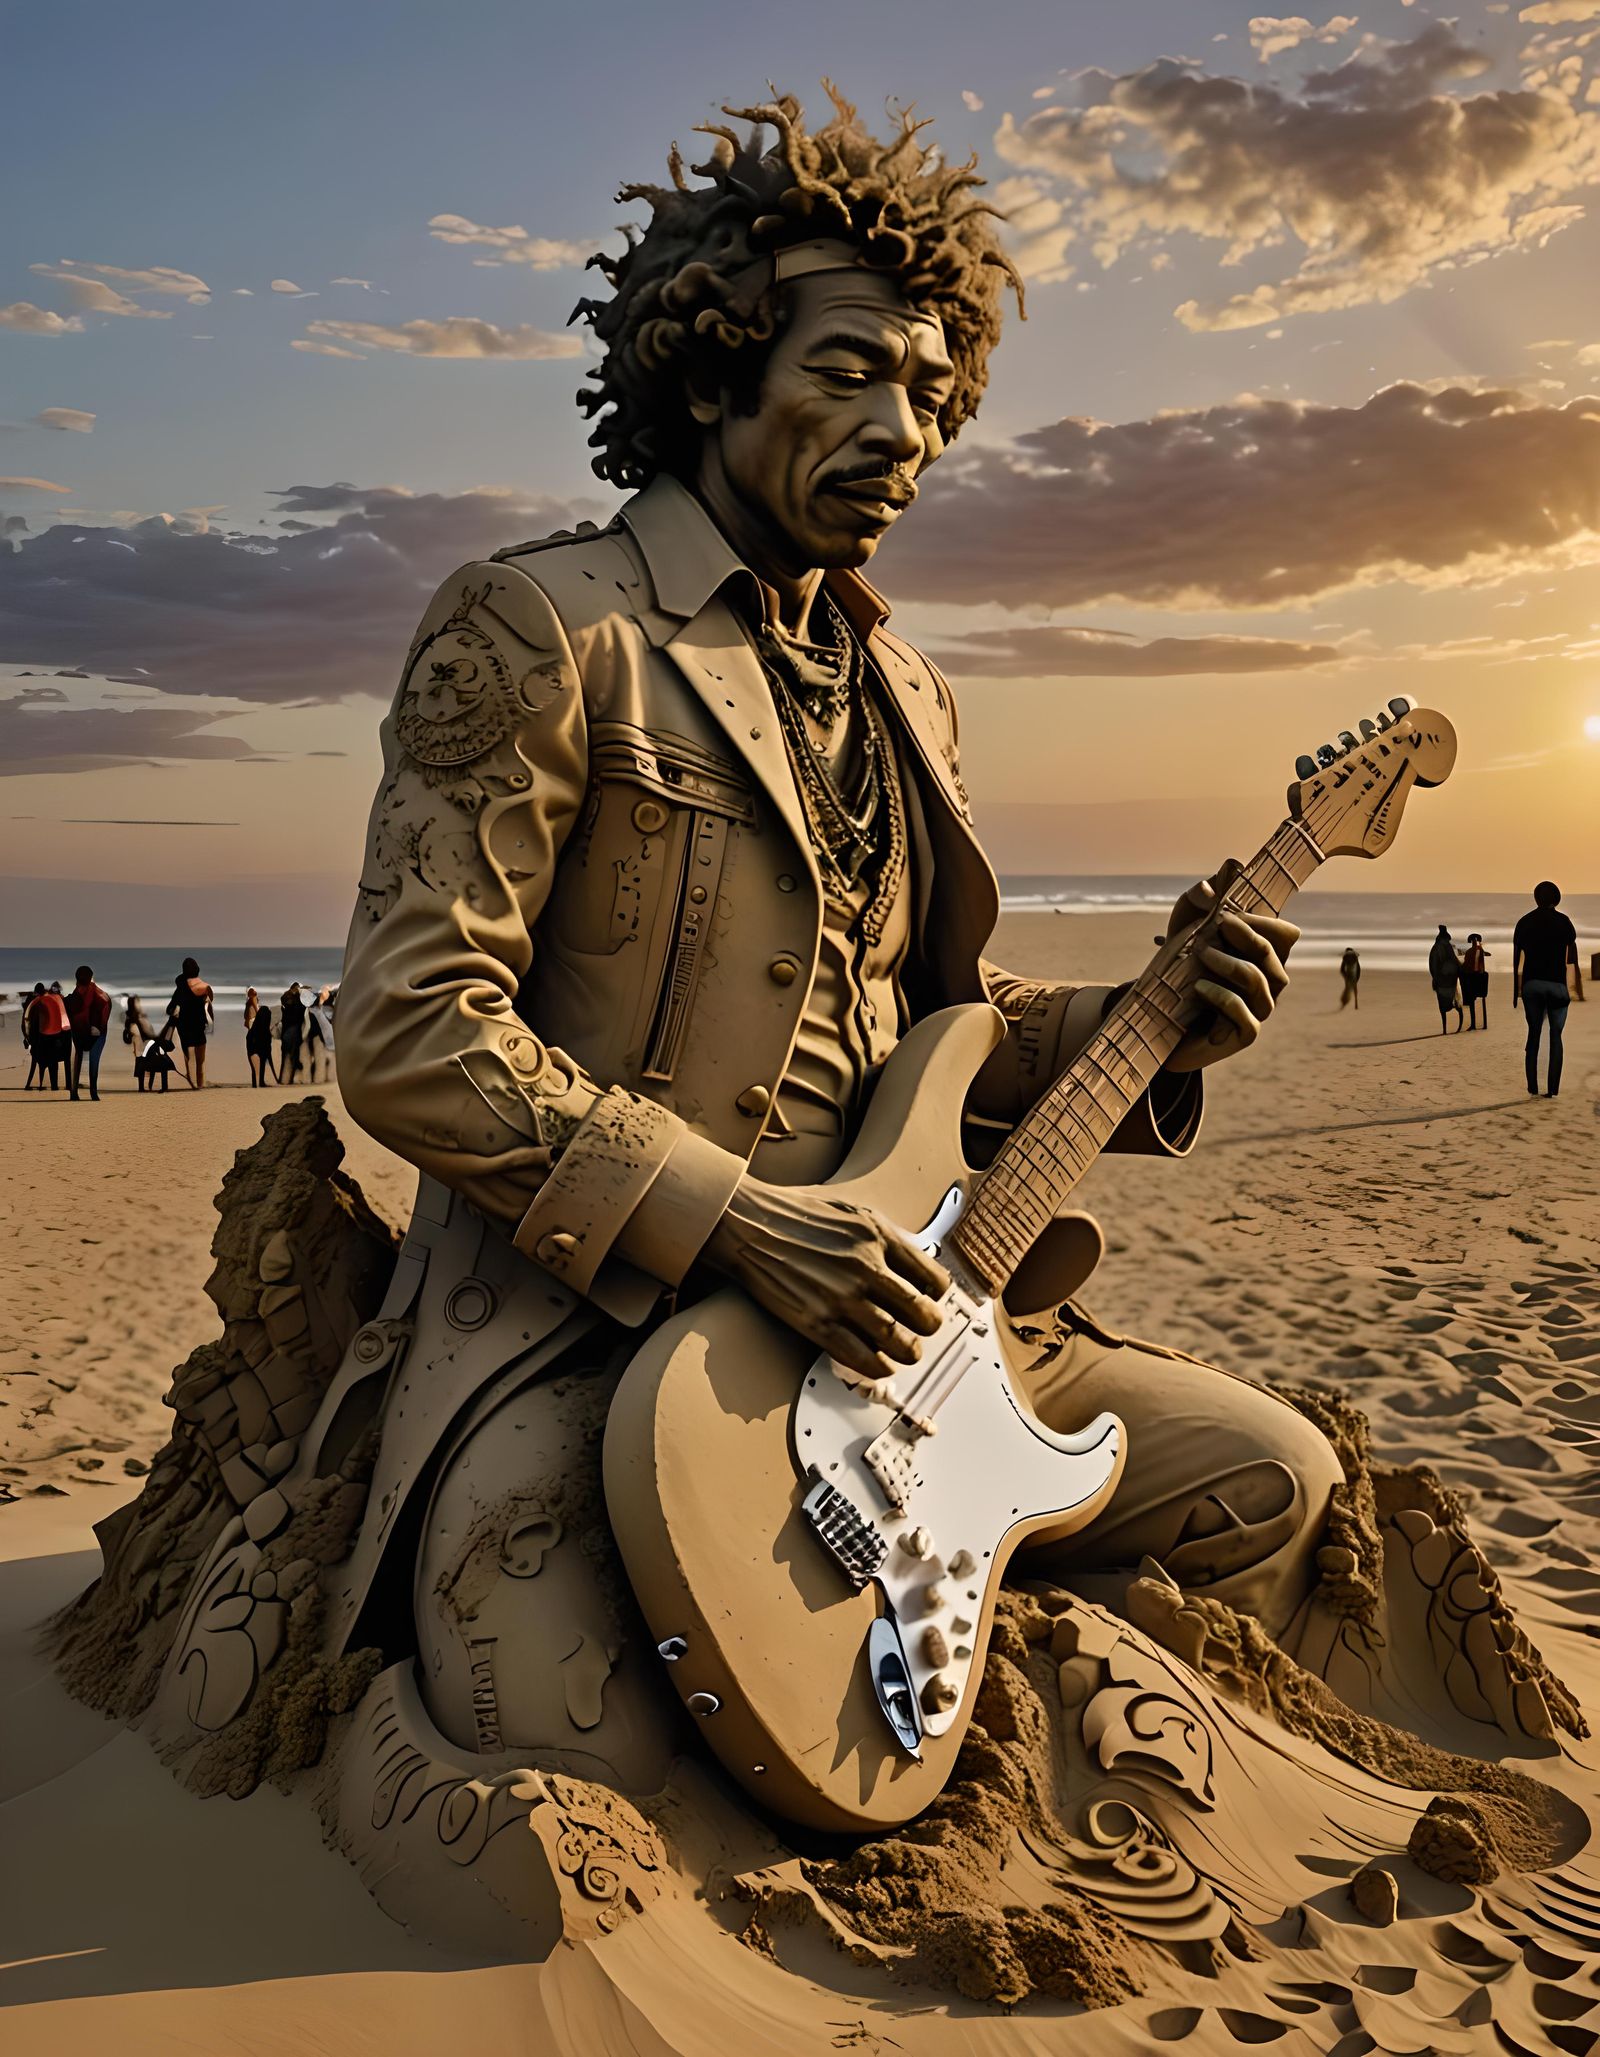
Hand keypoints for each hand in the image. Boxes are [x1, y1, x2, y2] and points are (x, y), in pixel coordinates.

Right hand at [705, 1177, 948, 1393]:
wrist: (749, 1226)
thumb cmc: (797, 1216)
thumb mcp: (853, 1213)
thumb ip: (885, 1239)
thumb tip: (913, 1265)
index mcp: (879, 1237)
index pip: (934, 1279)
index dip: (936, 1296)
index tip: (929, 1300)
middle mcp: (866, 1268)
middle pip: (923, 1315)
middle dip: (928, 1328)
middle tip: (922, 1330)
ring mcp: (842, 1298)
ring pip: (899, 1343)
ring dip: (908, 1352)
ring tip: (906, 1351)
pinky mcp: (817, 1323)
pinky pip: (861, 1358)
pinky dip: (877, 1366)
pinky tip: (879, 1363)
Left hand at [1163, 865, 1297, 1074]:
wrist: (1157, 1017)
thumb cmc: (1176, 967)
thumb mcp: (1182, 928)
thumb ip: (1195, 902)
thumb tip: (1209, 888)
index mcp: (1261, 955)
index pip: (1284, 936)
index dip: (1265, 922)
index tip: (1230, 912)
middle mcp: (1267, 981)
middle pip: (1274, 956)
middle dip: (1249, 936)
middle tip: (1219, 924)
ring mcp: (1259, 1009)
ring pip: (1260, 982)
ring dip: (1231, 964)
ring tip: (1201, 953)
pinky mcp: (1245, 1034)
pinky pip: (1245, 1015)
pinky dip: (1222, 997)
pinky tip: (1199, 987)